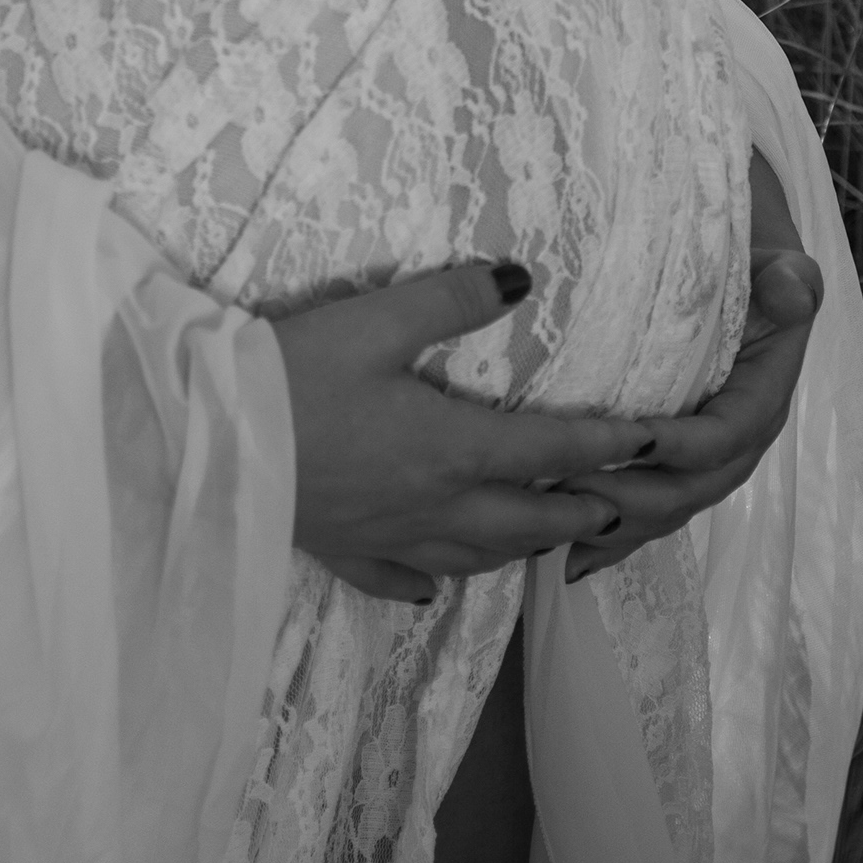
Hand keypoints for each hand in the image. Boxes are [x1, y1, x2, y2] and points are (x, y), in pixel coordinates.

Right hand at [272, 261, 658, 604]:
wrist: (206, 443)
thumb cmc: (294, 373)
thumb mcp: (378, 321)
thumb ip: (454, 299)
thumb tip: (523, 278)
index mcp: (453, 450)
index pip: (551, 453)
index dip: (607, 447)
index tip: (656, 444)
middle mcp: (435, 508)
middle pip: (528, 520)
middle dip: (582, 514)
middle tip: (622, 506)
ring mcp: (390, 540)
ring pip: (479, 557)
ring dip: (525, 547)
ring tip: (552, 540)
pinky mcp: (346, 554)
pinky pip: (404, 581)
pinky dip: (433, 581)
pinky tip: (435, 584)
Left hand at [557, 249, 823, 582]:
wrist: (739, 276)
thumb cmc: (749, 267)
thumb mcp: (775, 263)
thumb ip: (788, 278)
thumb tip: (792, 291)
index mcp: (762, 401)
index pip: (725, 436)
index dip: (682, 445)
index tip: (633, 439)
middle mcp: (737, 443)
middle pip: (691, 489)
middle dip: (634, 498)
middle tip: (572, 488)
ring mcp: (705, 462)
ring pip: (666, 510)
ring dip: (616, 526)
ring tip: (560, 530)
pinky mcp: (675, 467)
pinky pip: (650, 512)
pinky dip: (614, 539)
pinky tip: (573, 561)